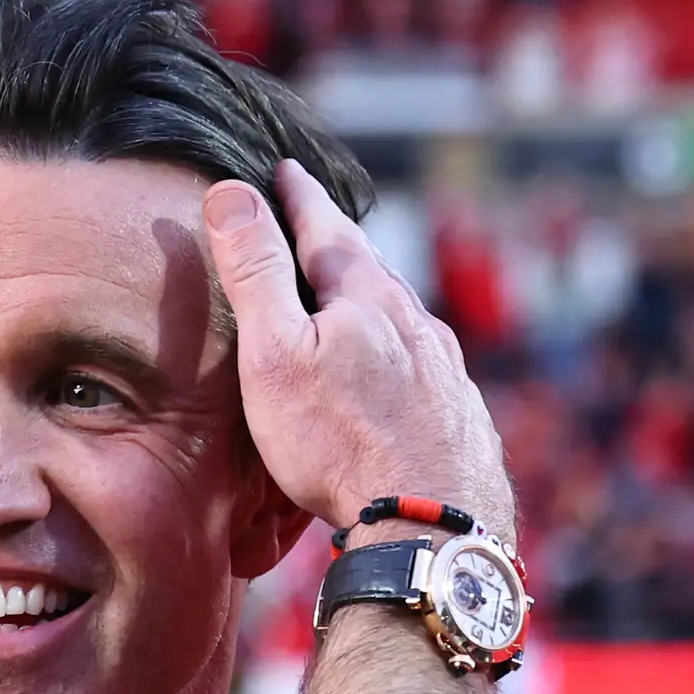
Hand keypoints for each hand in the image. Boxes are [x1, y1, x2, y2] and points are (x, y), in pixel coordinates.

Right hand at [201, 163, 511, 538]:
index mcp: (365, 298)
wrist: (431, 525)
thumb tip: (234, 192)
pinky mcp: (460, 413)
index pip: (325, 227)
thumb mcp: (277, 354)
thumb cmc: (340, 445)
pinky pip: (427, 364)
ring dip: (376, 295)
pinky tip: (401, 371)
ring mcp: (446, 368)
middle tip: (319, 217)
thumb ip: (256, 272)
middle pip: (370, 267)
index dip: (298, 197)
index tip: (285, 169)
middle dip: (341, 240)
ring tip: (356, 290)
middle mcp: (415, 323)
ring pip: (404, 315)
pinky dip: (404, 351)